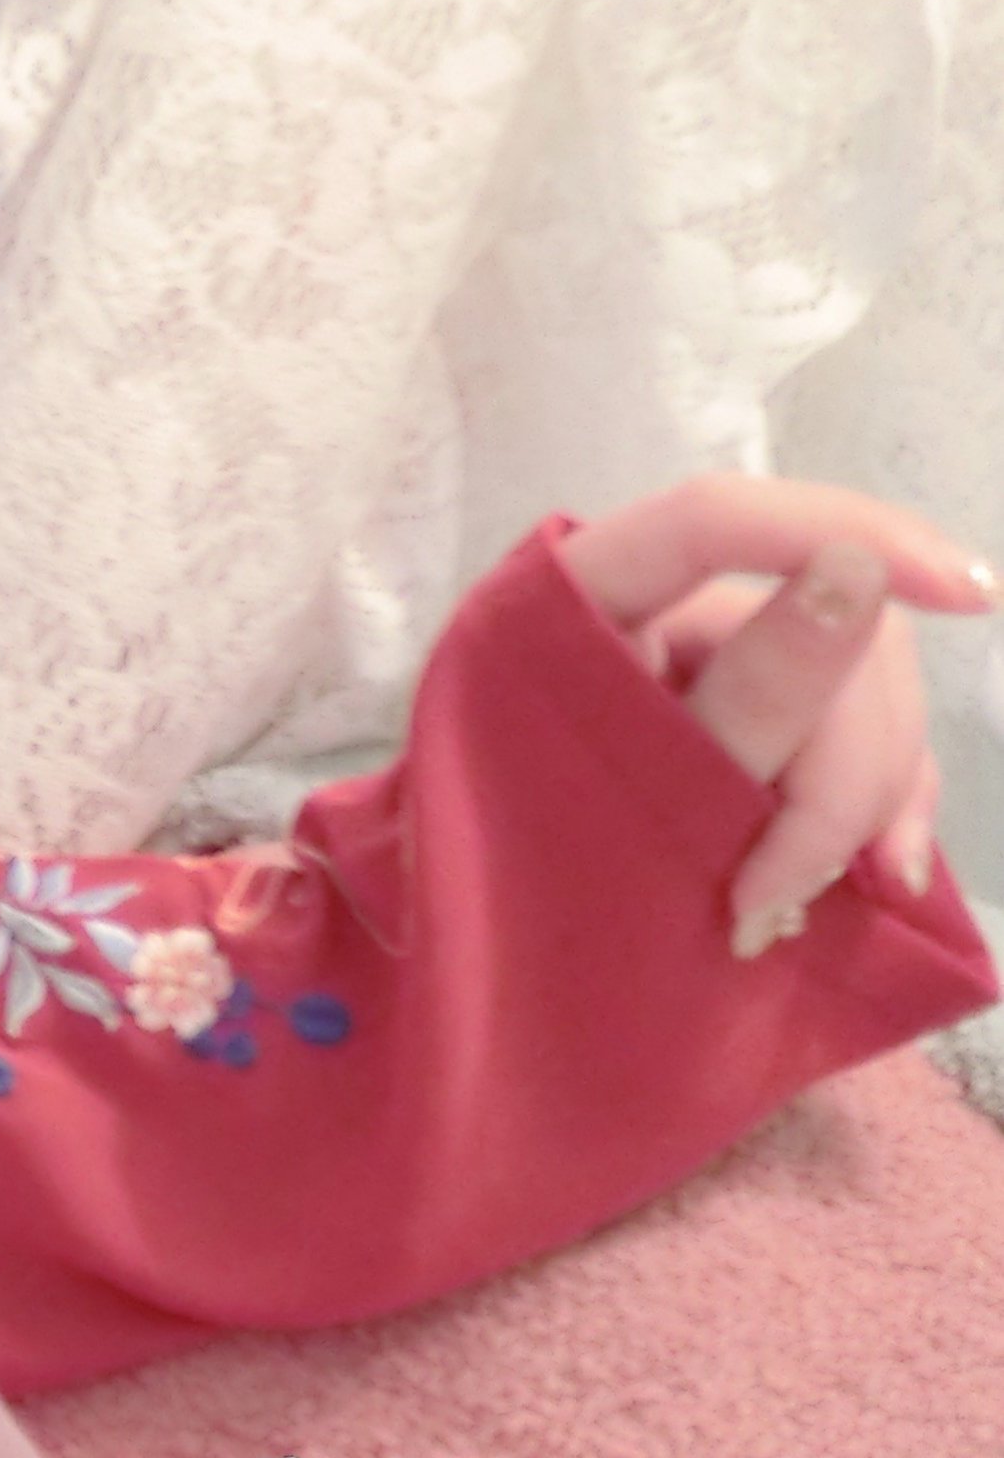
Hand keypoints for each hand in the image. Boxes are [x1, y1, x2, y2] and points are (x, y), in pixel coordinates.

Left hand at [555, 478, 995, 955]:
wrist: (501, 937)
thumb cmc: (528, 863)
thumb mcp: (633, 793)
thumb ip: (749, 696)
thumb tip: (859, 567)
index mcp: (579, 596)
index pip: (719, 520)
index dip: (850, 534)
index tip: (974, 599)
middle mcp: (664, 603)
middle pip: (830, 621)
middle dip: (837, 769)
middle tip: (779, 890)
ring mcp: (724, 656)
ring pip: (872, 682)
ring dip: (864, 799)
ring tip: (793, 902)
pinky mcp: (771, 720)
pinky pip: (873, 737)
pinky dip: (883, 808)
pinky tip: (885, 875)